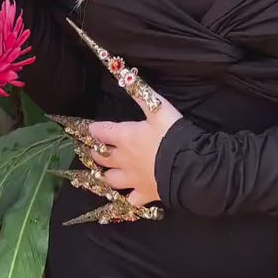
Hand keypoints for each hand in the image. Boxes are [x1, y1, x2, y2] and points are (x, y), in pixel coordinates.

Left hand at [89, 93, 182, 207]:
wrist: (187, 165)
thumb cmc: (171, 134)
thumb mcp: (157, 108)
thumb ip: (140, 93)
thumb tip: (125, 77)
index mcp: (125, 137)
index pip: (102, 132)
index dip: (94, 129)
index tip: (89, 129)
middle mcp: (124, 159)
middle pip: (102, 157)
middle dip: (96, 152)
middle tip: (94, 150)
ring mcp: (133, 179)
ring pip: (111, 180)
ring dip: (106, 175)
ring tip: (104, 172)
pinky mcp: (145, 194)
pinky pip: (131, 201)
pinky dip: (128, 199)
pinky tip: (127, 197)